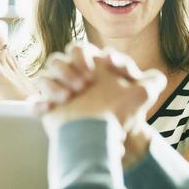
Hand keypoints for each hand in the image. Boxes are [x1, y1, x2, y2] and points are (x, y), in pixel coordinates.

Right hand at [35, 43, 165, 158]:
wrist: (107, 139)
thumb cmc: (123, 113)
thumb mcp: (145, 94)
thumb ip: (153, 80)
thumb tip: (150, 73)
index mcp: (88, 67)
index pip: (79, 49)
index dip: (84, 56)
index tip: (97, 69)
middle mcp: (70, 78)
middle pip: (57, 60)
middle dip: (69, 69)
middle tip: (83, 85)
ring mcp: (58, 94)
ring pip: (44, 78)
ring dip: (55, 86)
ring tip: (68, 98)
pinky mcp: (48, 110)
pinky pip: (35, 102)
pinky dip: (40, 104)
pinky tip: (49, 110)